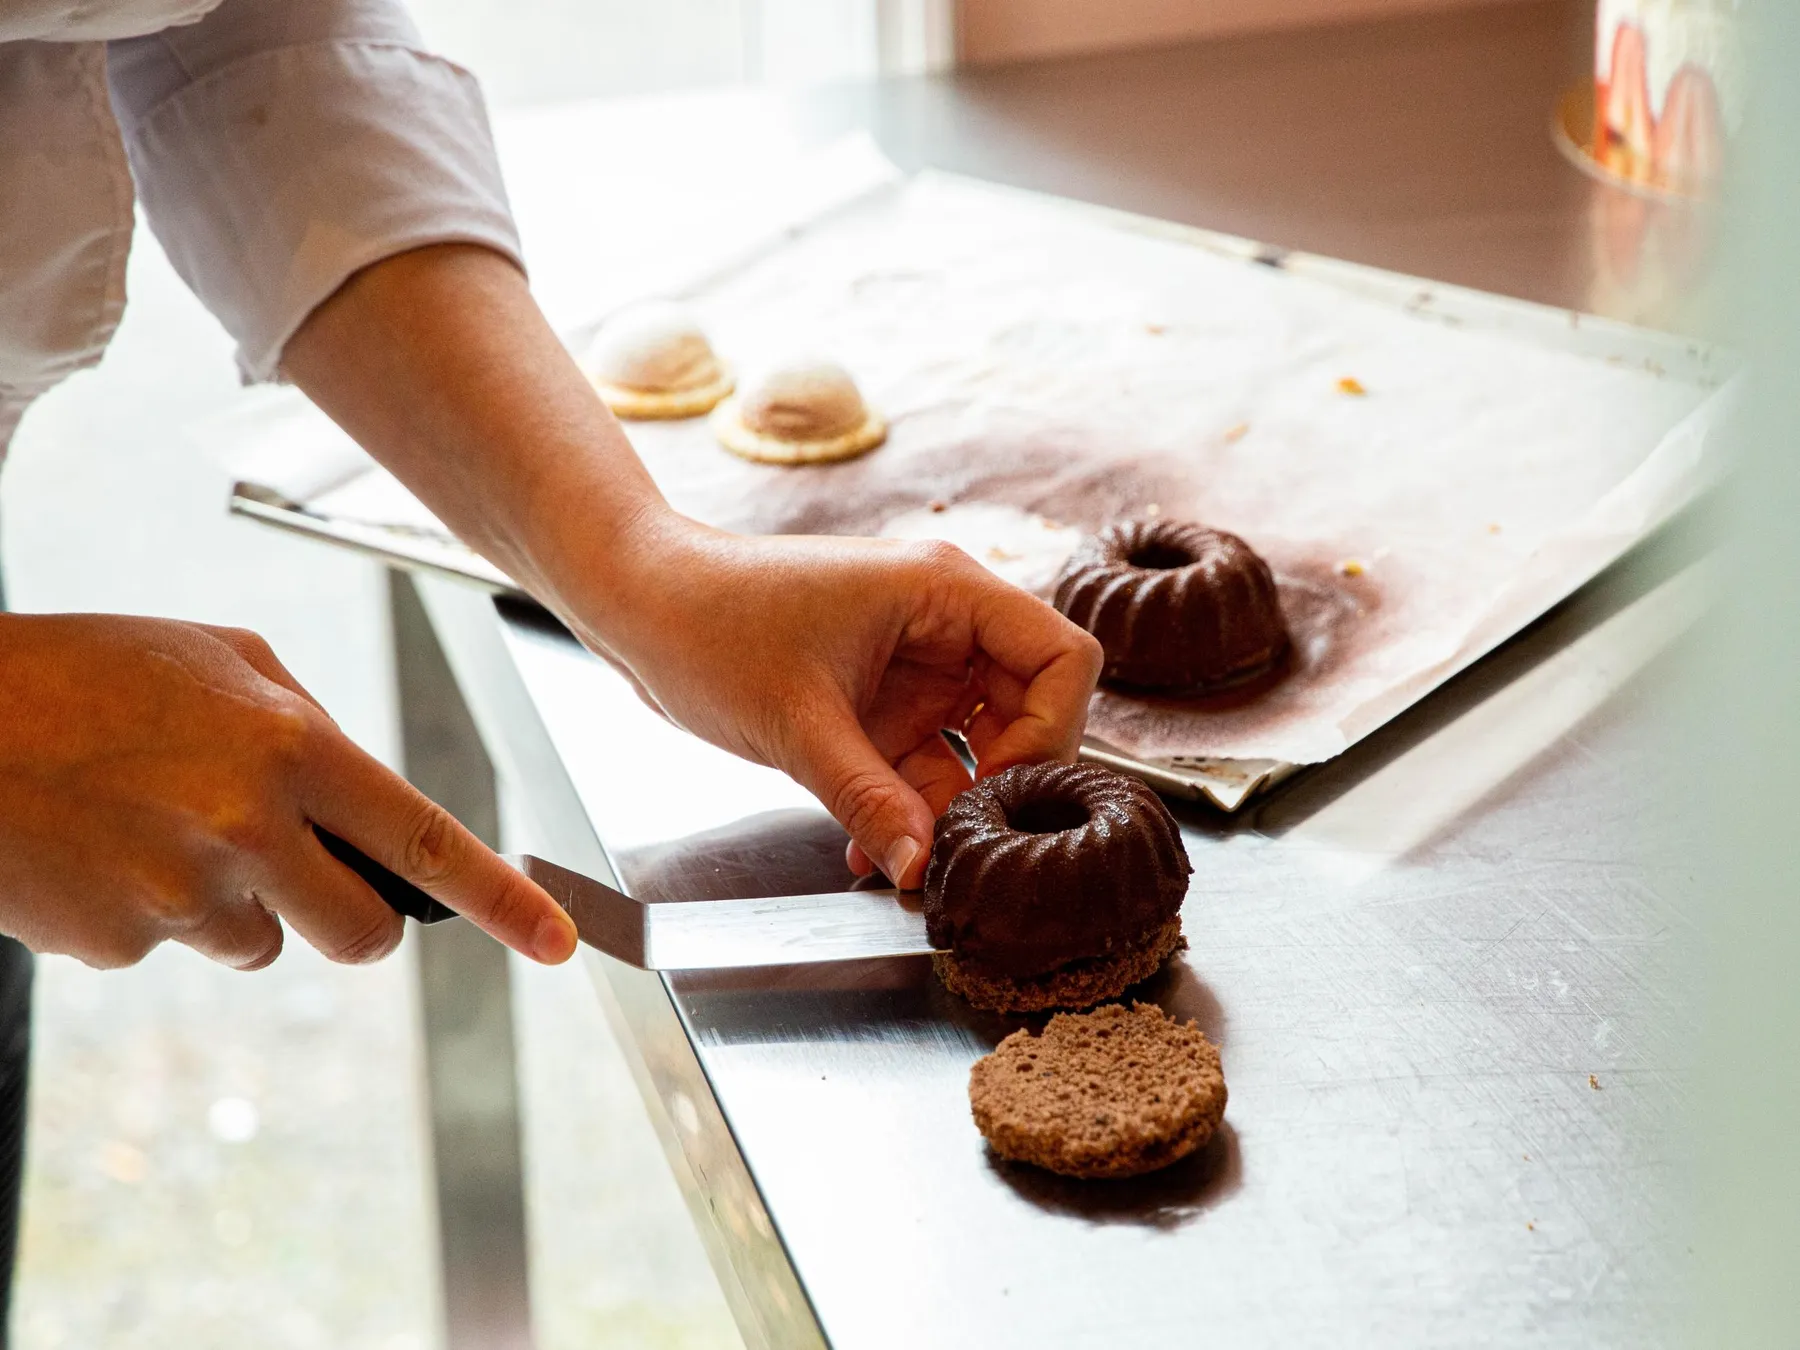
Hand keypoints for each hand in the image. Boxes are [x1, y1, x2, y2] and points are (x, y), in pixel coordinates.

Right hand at [0, 614, 576, 969]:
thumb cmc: (82, 673)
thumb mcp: (219, 657)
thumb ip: (309, 724)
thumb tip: (362, 798)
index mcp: (290, 749)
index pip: (425, 841)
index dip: (502, 900)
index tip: (555, 941)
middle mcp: (247, 831)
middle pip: (360, 932)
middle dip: (356, 917)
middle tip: (307, 872)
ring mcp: (179, 896)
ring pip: (260, 942)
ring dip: (236, 902)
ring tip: (156, 823)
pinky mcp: (116, 942)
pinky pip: (171, 945)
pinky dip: (151, 909)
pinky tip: (102, 846)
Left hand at [563, 515, 1103, 888]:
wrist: (640, 610)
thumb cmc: (711, 624)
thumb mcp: (798, 725)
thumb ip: (870, 800)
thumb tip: (924, 867)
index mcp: (944, 591)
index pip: (1062, 656)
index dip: (1051, 732)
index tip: (1000, 791)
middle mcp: (943, 623)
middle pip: (1033, 708)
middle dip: (1002, 782)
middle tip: (961, 839)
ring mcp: (916, 664)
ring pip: (978, 746)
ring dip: (949, 806)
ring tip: (907, 858)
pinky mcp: (882, 700)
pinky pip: (925, 761)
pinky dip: (908, 807)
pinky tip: (871, 850)